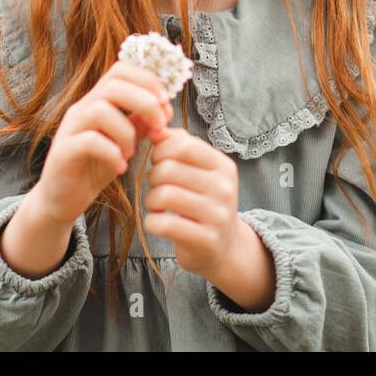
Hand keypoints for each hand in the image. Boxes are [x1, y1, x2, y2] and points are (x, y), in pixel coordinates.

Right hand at [32, 59, 173, 224]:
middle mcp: (82, 108)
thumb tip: (165, 109)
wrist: (63, 198)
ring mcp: (70, 128)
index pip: (121, 70)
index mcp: (98, 100)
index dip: (147, 80)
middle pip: (113, 85)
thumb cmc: (95, 166)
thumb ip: (141, 123)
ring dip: (126, 131)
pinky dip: (111, 153)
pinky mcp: (63, 151)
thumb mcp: (125, 142)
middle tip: (158, 127)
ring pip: (100, 110)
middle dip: (145, 103)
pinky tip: (120, 168)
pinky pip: (89, 141)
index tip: (165, 104)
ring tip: (132, 153)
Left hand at [142, 127, 239, 275]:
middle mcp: (225, 188)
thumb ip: (179, 145)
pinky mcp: (205, 240)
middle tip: (157, 187)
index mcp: (223, 166)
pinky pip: (163, 224)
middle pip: (167, 170)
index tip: (160, 162)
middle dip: (152, 178)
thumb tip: (156, 129)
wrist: (224, 247)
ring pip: (163, 196)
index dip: (161, 151)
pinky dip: (152, 223)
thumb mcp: (199, 171)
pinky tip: (159, 223)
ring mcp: (217, 215)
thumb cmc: (203, 202)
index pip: (182, 145)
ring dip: (151, 201)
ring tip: (157, 205)